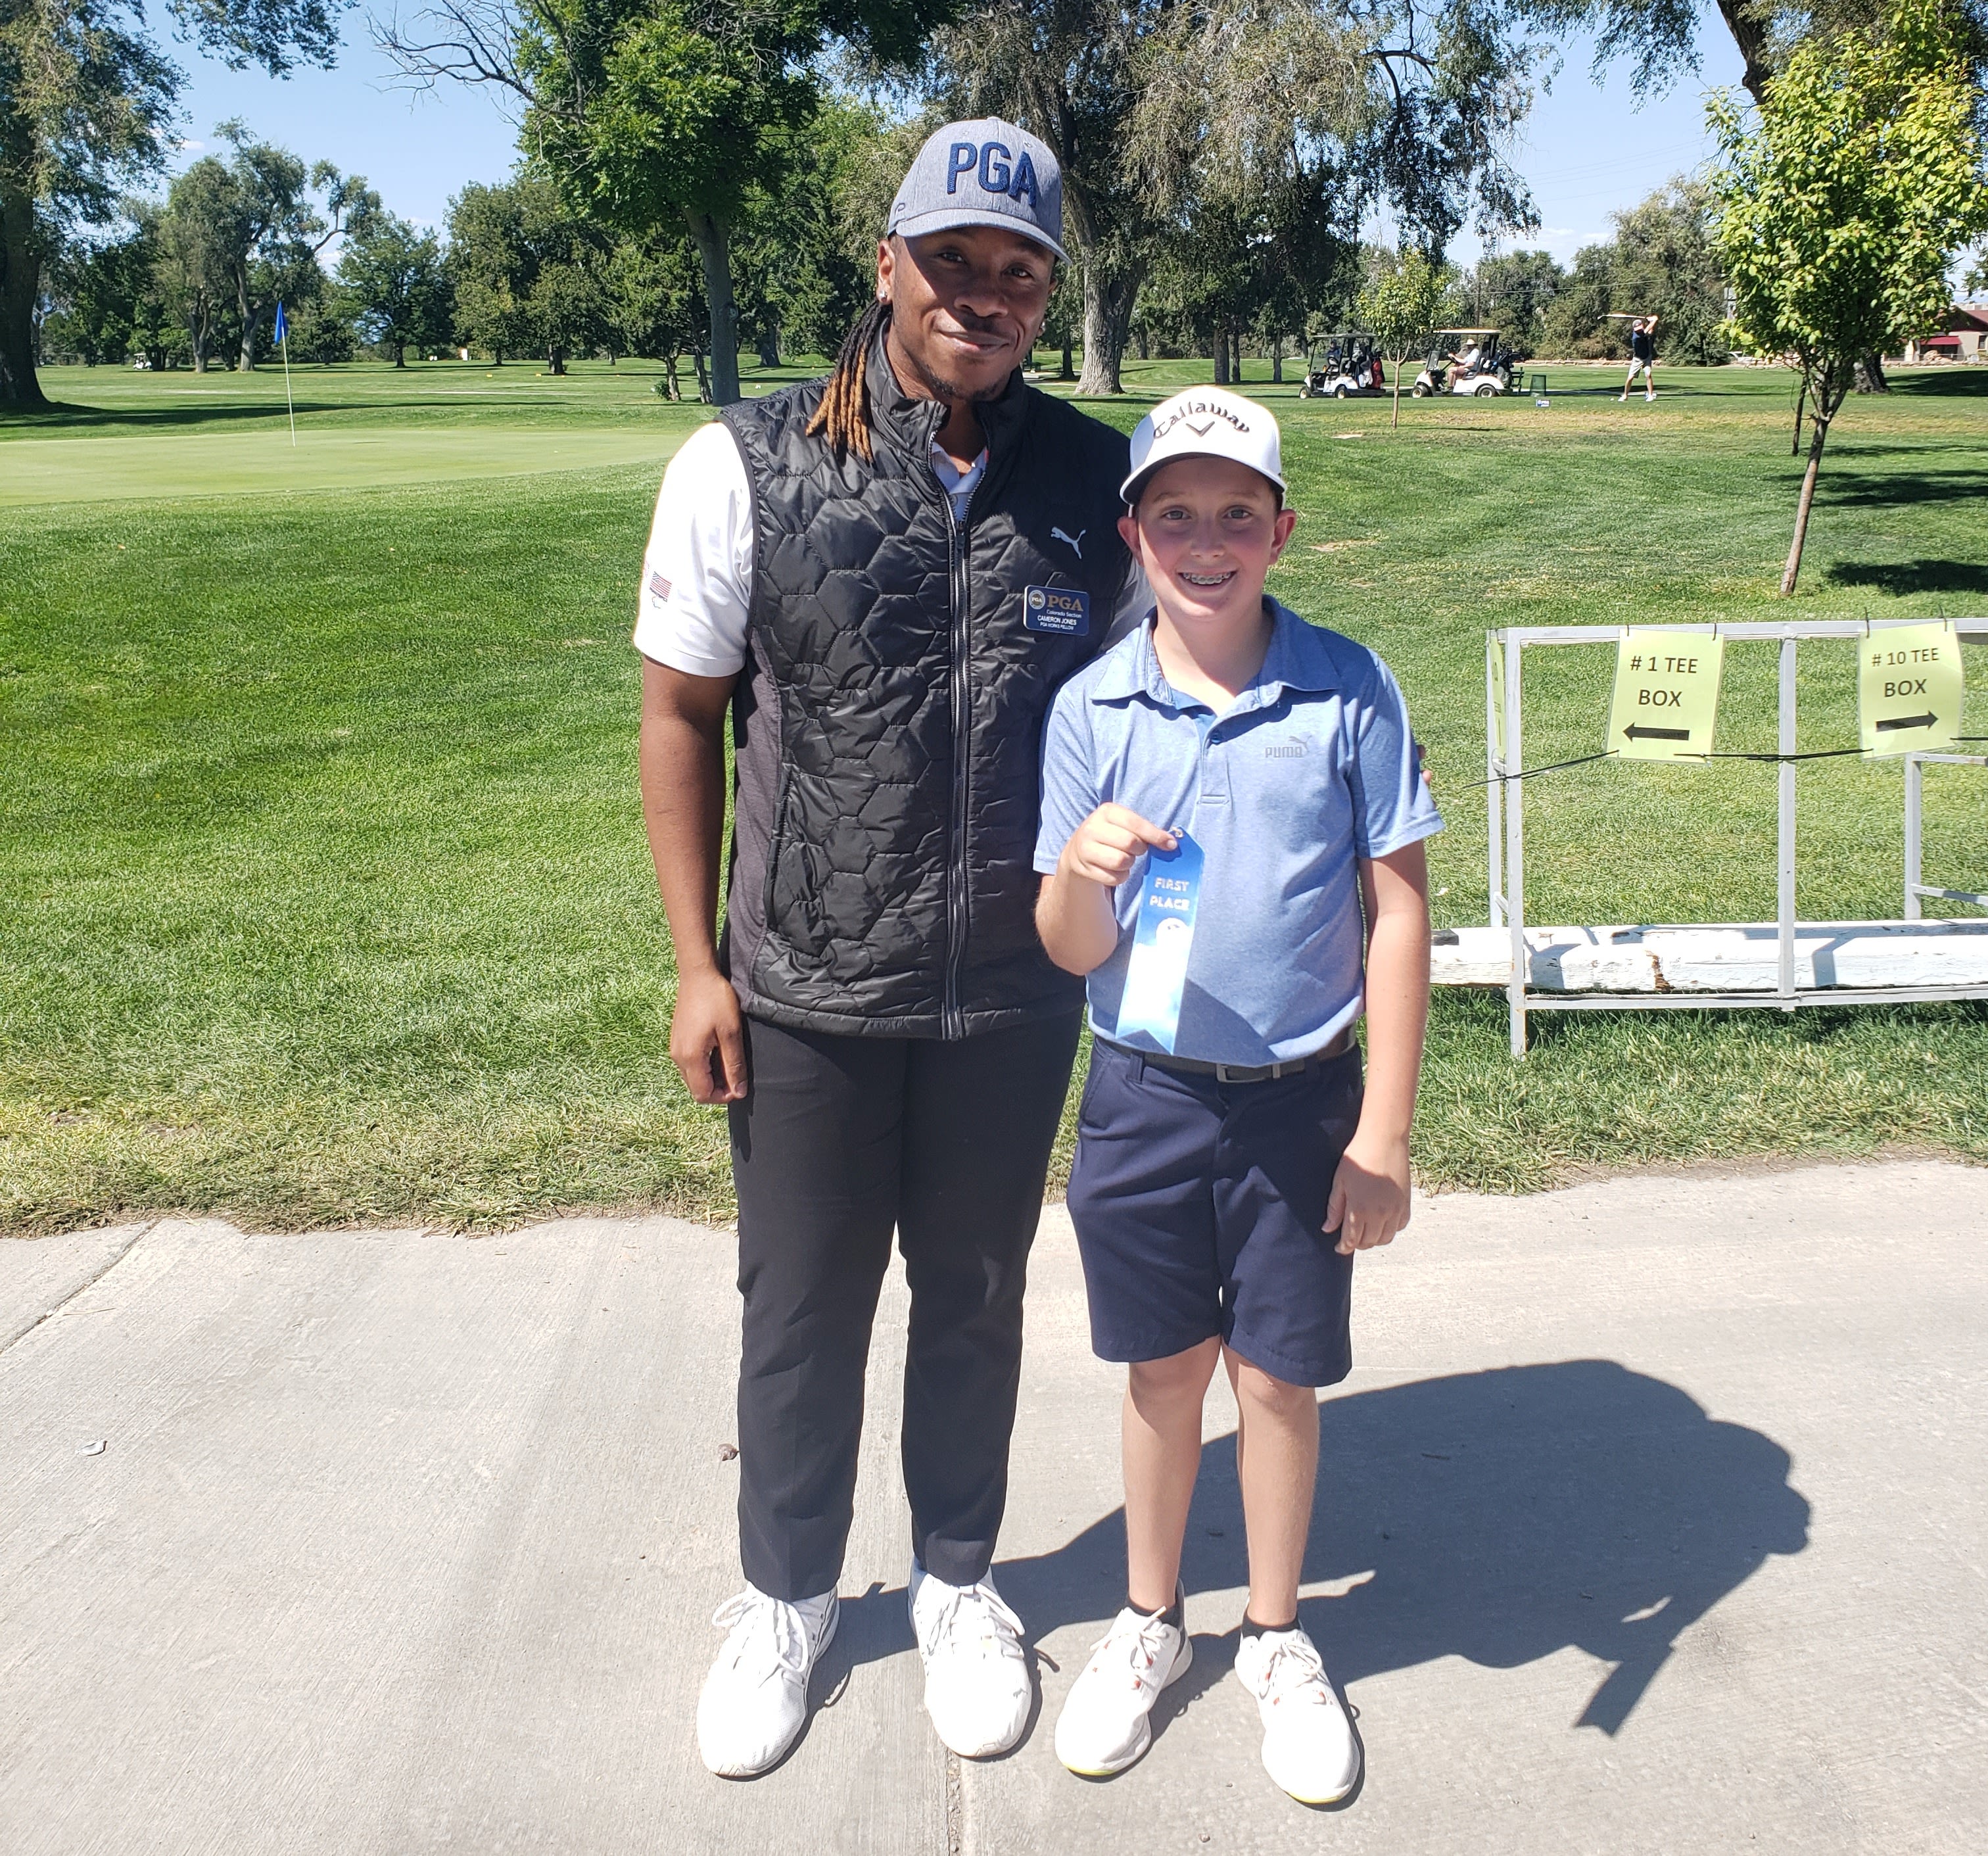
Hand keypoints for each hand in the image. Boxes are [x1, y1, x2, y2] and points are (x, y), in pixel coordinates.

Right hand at [670, 967, 747, 1104]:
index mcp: (690, 1057)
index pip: (703, 1094)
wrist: (698, 974)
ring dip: (711, 1077)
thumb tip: (738, 1091)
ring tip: (729, 1061)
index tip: (739, 1085)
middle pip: (696, 1089)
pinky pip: (689, 1064)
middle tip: (736, 1074)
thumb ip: (734, 1065)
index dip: (723, 1096)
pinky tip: (718, 1051)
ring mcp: (676, 1048)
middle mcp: (678, 1056)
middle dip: (717, 1088)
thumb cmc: (716, 999)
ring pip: (693, 1077)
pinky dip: (704, 1066)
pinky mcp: (678, 1040)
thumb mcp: (731, 1033)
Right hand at [1058, 804, 1174, 889]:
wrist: (1079, 851)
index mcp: (1106, 811)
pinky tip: (1114, 869)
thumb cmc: (1111, 835)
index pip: (1135, 824)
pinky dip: (1119, 876)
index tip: (1170, 845)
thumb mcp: (1124, 824)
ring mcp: (1085, 849)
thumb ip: (1146, 830)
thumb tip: (1171, 844)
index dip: (1155, 835)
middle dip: (1139, 850)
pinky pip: (1113, 878)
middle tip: (1137, 850)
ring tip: (1124, 858)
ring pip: (1121, 862)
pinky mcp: (1083, 868)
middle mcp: (1092, 828)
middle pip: (1129, 843)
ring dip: (1129, 864)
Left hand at [1325, 1128, 1410, 1255]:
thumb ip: (1334, 1208)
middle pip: (1369, 1242)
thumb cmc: (1358, 1158)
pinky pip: (1399, 1226)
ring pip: (1385, 1238)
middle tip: (1350, 1238)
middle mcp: (1379, 1214)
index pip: (1351, 1240)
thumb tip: (1328, 1229)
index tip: (1338, 1247)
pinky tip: (1382, 1222)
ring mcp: (1395, 1210)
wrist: (1384, 1141)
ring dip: (1374, 1240)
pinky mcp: (1406, 1203)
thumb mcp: (1339, 1182)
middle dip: (1357, 1244)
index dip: (1344, 1247)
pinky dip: (1390, 1229)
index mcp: (1359, 1209)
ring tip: (1365, 1232)